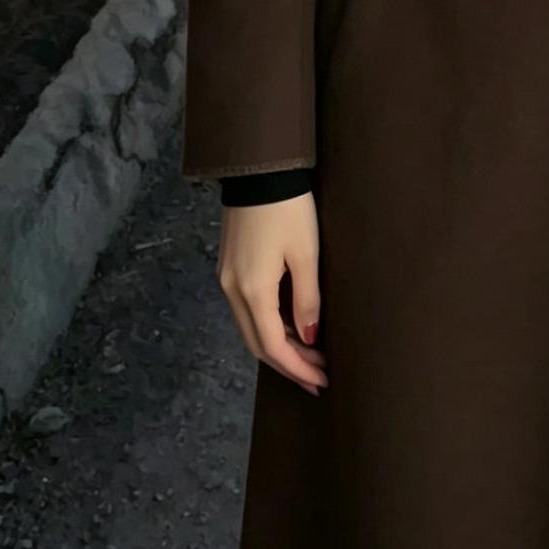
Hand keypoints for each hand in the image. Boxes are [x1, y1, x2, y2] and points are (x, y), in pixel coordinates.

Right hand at [217, 191, 328, 396]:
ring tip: (311, 353)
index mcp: (251, 291)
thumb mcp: (306, 253)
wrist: (257, 167)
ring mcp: (226, 277)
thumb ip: (307, 299)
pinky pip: (247, 308)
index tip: (322, 381)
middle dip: (288, 364)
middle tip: (318, 376)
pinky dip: (269, 323)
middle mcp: (232, 290)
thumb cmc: (288, 208)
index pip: (272, 347)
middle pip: (257, 343)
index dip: (297, 368)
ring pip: (251, 327)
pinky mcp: (229, 265)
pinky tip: (291, 324)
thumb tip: (309, 338)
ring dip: (279, 344)